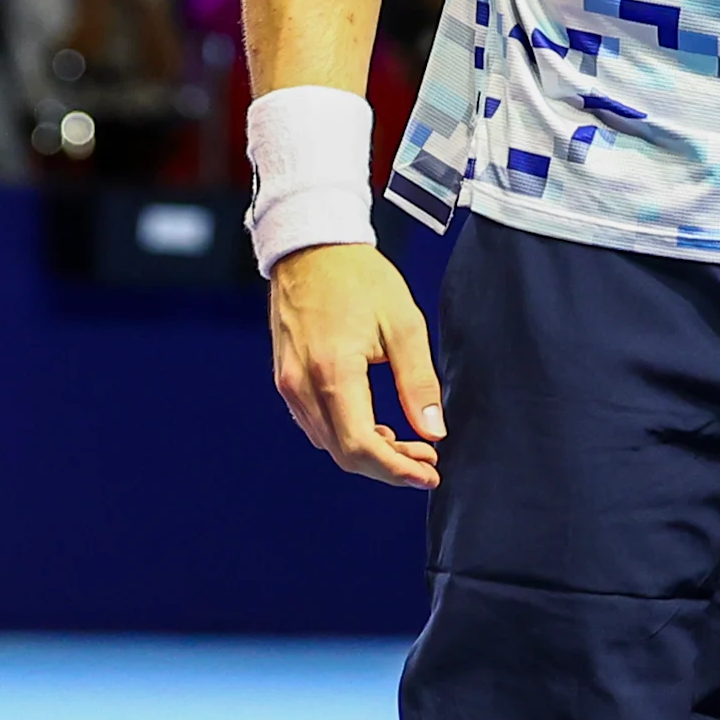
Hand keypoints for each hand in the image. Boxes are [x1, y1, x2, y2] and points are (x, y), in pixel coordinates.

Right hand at [267, 242, 444, 488]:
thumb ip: (418, 382)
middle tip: (427, 459)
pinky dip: (346, 435)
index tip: (429, 473)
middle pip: (344, 453)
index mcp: (333, 371)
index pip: (361, 446)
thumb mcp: (403, 323)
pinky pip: (315, 424)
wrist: (311, 246)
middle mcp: (302, 384)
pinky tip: (375, 426)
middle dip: (388, 466)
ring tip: (409, 443)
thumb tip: (434, 431)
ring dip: (368, 453)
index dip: (397, 470)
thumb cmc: (359, 277)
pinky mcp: (285, 379)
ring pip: (328, 443)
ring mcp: (288, 383)